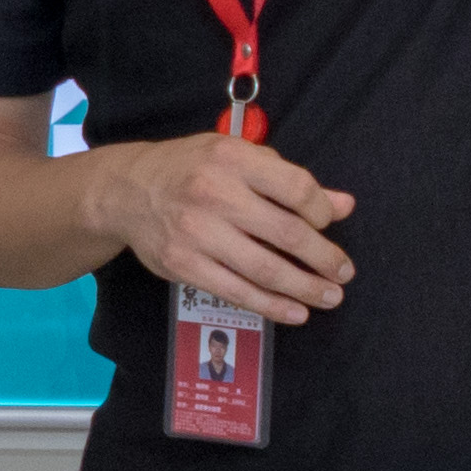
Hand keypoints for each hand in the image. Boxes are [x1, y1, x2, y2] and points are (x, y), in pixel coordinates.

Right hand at [82, 130, 355, 327]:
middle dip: (323, 257)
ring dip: (305, 288)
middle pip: (286, 232)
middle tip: (344, 272)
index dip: (322, 211)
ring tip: (329, 297)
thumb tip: (343, 205)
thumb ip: (288, 180)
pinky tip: (295, 312)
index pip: (295, 188)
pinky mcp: (185, 265)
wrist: (126, 191)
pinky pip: (237, 292)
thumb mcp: (238, 158)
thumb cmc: (191, 169)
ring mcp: (197, 233)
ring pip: (265, 268)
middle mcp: (215, 194)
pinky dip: (271, 306)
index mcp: (233, 159)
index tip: (329, 224)